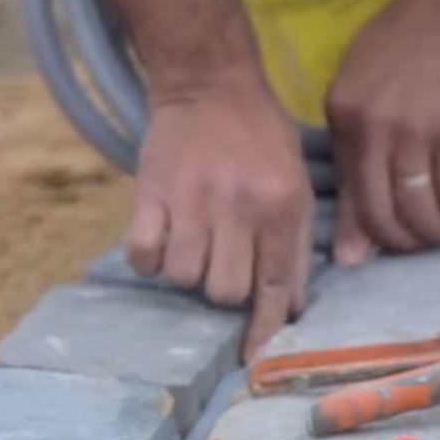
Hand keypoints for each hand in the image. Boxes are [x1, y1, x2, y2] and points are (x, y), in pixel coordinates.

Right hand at [128, 76, 312, 361]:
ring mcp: (193, 202)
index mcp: (282, 207)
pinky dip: (148, 258)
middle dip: (222, 291)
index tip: (251, 358)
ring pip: (185, 279)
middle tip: (219, 263)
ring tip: (190, 244)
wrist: (209, 82)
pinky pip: (144, 255)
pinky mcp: (152, 194)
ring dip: (186, 272)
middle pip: (226, 292)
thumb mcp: (296, 182)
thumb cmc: (259, 137)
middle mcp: (241, 208)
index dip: (263, 330)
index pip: (276, 288)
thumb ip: (295, 244)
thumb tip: (289, 309)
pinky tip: (158, 240)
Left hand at [323, 0, 439, 260]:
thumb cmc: (414, 35)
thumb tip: (356, 216)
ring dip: (431, 234)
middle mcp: (373, 129)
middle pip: (378, 210)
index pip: (346, 190)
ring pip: (416, 210)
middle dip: (398, 239)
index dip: (364, 226)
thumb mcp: (365, 80)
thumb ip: (357, 145)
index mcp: (342, 113)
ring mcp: (416, 133)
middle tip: (415, 242)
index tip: (379, 240)